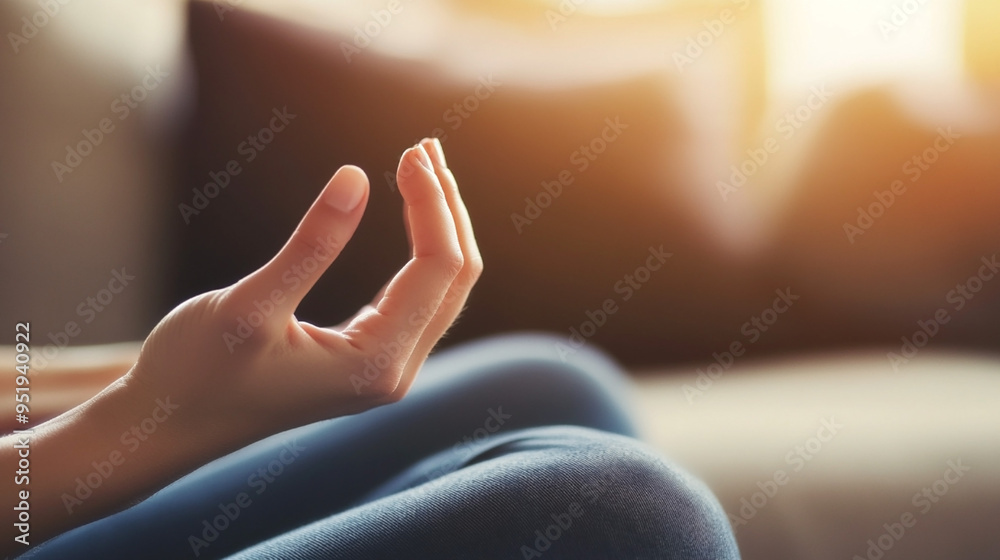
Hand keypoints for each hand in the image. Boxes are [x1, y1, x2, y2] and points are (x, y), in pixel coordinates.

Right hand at [128, 138, 481, 444]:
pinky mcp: (367, 358)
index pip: (438, 269)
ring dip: (439, 225)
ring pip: (441, 287)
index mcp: (377, 364)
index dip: (433, 204)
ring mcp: (384, 369)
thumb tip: (357, 176)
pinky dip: (421, 249)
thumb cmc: (196, 369)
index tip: (413, 150)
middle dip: (446, 208)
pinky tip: (411, 212)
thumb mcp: (250, 303)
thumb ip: (311, 246)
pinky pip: (417, 297)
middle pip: (455, 277)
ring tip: (422, 165)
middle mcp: (394, 372)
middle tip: (424, 144)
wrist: (167, 423)